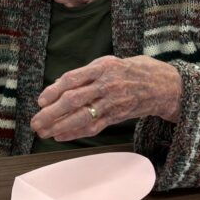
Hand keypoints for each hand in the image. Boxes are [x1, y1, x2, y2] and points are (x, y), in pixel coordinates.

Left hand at [31, 55, 181, 141]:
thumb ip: (85, 73)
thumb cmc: (131, 71)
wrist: (164, 85)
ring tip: (44, 132)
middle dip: (51, 113)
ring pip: (82, 117)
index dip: (53, 91)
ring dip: (60, 126)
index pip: (72, 79)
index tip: (40, 101)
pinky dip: (76, 132)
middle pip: (74, 100)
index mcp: (102, 67)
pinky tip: (61, 136)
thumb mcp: (109, 63)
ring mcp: (113, 102)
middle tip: (35, 122)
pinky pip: (94, 127)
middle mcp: (107, 84)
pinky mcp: (118, 116)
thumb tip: (58, 85)